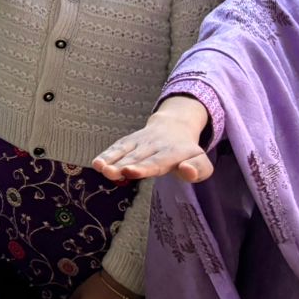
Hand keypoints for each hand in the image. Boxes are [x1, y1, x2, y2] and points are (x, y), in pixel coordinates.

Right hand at [93, 96, 213, 183]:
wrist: (174, 126)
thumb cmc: (187, 153)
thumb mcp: (202, 162)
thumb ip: (198, 169)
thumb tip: (187, 171)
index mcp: (174, 152)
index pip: (158, 161)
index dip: (144, 167)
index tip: (132, 171)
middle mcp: (154, 145)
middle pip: (138, 157)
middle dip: (125, 164)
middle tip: (112, 172)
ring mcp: (139, 142)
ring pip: (124, 151)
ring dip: (111, 159)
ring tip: (100, 168)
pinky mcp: (128, 142)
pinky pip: (117, 148)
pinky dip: (106, 155)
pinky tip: (97, 164)